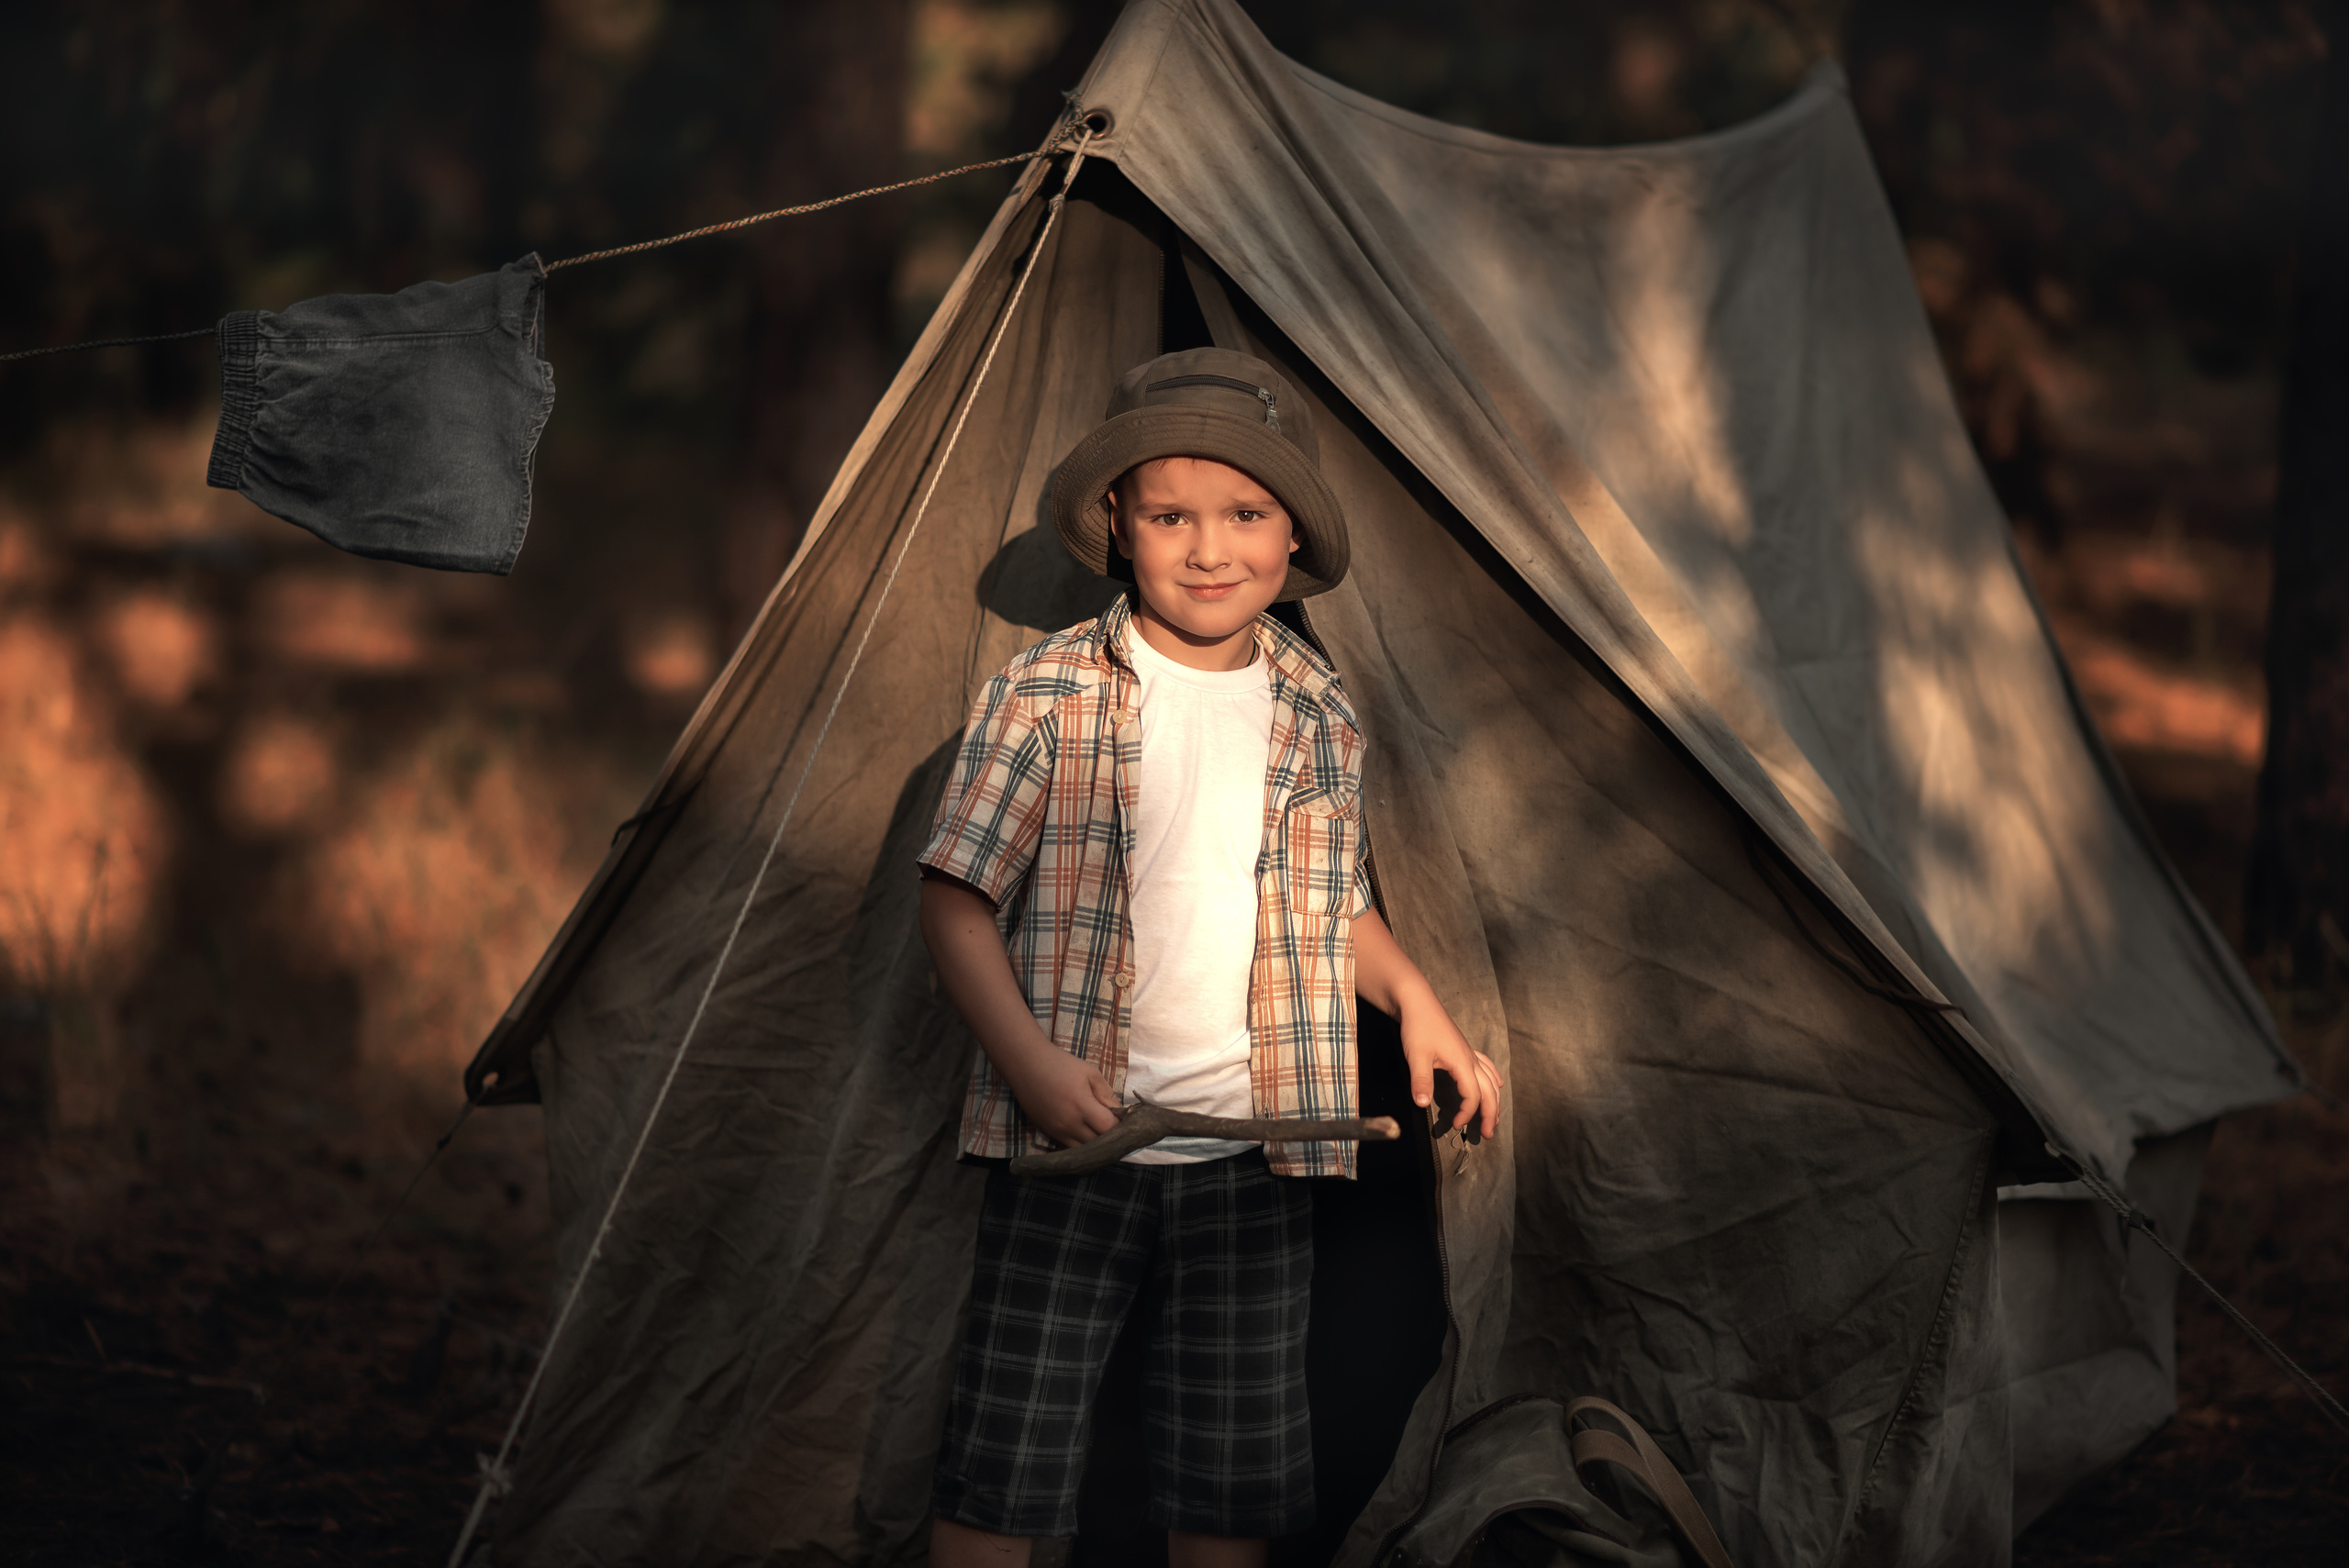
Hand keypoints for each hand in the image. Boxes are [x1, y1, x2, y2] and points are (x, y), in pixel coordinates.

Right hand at [999, 1042, 1123, 1148]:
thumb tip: (1120, 1113)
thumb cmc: (1061, 1065)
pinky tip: (1085, 1133)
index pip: (1109, 1129)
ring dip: (1095, 1144)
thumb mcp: (1090, 1072)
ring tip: (1101, 1132)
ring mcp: (1057, 1131)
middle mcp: (1069, 1124)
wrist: (1026, 1064)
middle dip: (1109, 1138)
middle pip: (1097, 1144)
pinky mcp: (1047, 1133)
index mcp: (1082, 1106)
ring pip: (1083, 1150)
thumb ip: (1107, 1094)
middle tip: (1116, 1128)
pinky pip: (1069, 1147)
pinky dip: (1080, 1143)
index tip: (1126, 1121)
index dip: (1120, 1127)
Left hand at [1400, 998, 1502, 1140]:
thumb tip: (1423, 1105)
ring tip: (1495, 1117)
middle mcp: (1471, 1059)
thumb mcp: (1416, 1056)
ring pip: (1491, 1080)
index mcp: (1462, 1063)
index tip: (1456, 1125)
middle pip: (1490, 1091)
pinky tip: (1497, 1083)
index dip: (1468, 1113)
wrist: (1418, 1002)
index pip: (1473, 1095)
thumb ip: (1421, 1081)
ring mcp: (1469, 1053)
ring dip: (1495, 1100)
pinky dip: (1493, 1078)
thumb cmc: (1418, 1027)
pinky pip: (1487, 1066)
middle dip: (1491, 1114)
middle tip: (1488, 1134)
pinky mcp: (1464, 1049)